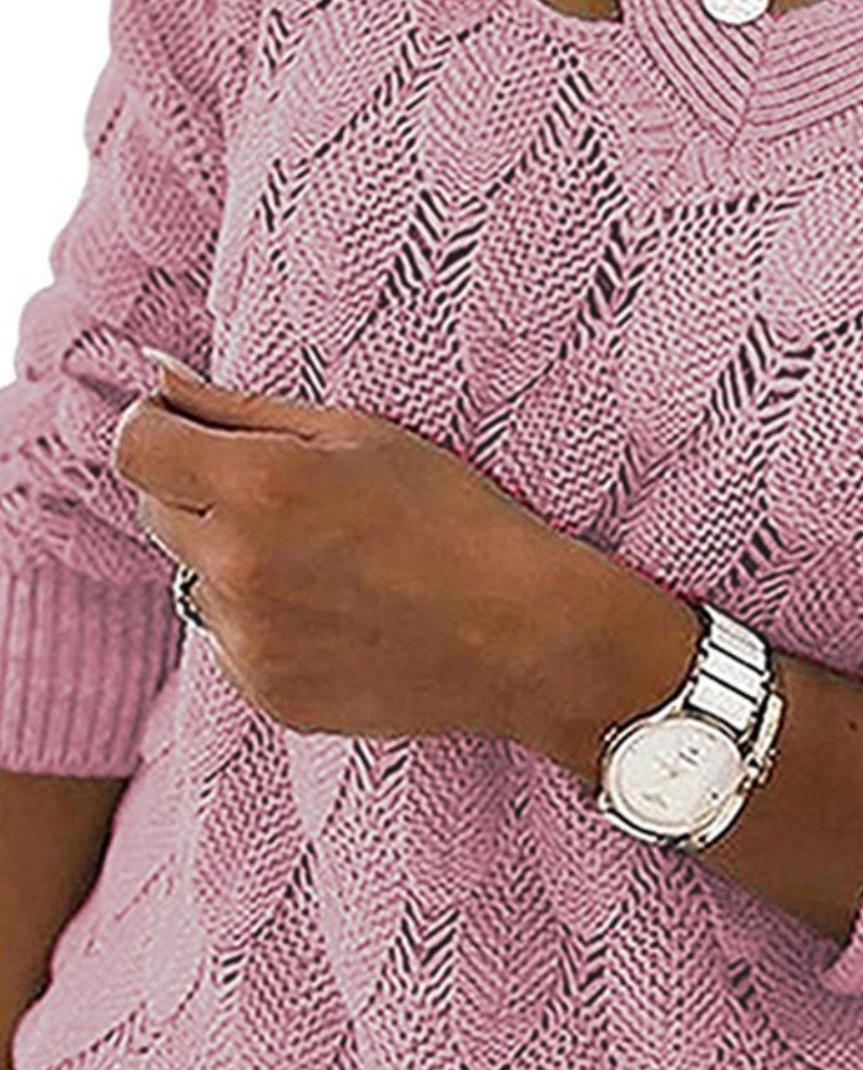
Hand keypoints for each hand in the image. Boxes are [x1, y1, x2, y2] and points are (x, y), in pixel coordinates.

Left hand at [111, 353, 583, 743]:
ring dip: (230, 557)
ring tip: (322, 558)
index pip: (133, 446)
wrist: (521, 632)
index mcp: (260, 486)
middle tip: (279, 489)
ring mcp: (248, 639)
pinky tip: (334, 609)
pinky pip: (228, 639)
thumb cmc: (454, 516)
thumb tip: (157, 377)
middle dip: (194, 487)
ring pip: (192, 578)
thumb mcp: (357, 433)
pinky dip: (261, 618)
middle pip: (153, 509)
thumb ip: (240, 407)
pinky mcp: (265, 692)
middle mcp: (238, 566)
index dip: (153, 425)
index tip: (182, 425)